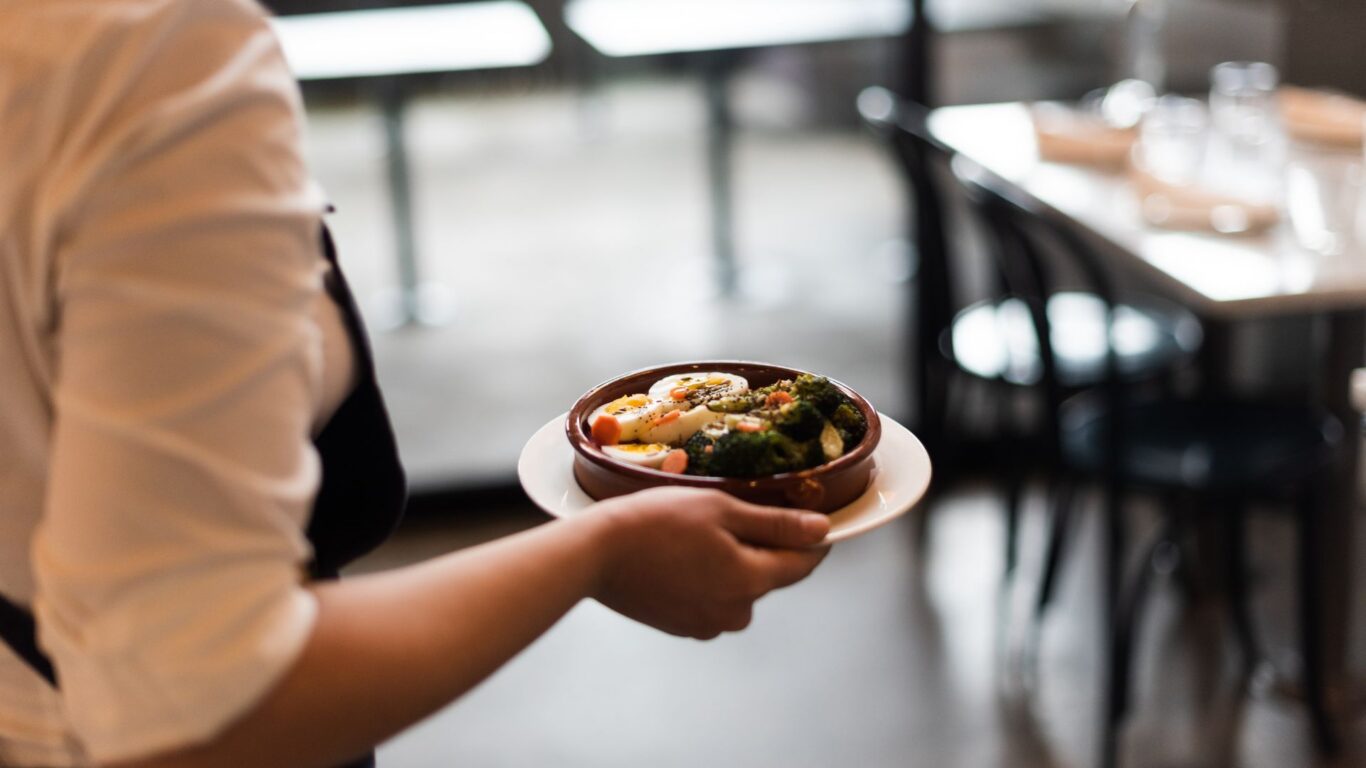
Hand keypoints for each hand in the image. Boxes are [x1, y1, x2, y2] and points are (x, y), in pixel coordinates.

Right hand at [588, 487, 829, 638]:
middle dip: (760, 546)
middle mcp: (735, 613)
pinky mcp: (682, 627)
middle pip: (768, 576)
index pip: (802, 563)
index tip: (813, 516)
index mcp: (750, 581)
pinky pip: (711, 600)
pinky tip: (681, 556)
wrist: (594, 553)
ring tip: (699, 533)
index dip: (813, 538)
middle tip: (734, 512)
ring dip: (731, 563)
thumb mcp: (722, 509)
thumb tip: (823, 531)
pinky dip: (706, 579)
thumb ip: (776, 524)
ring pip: (738, 589)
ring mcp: (707, 624)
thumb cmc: (656, 521)